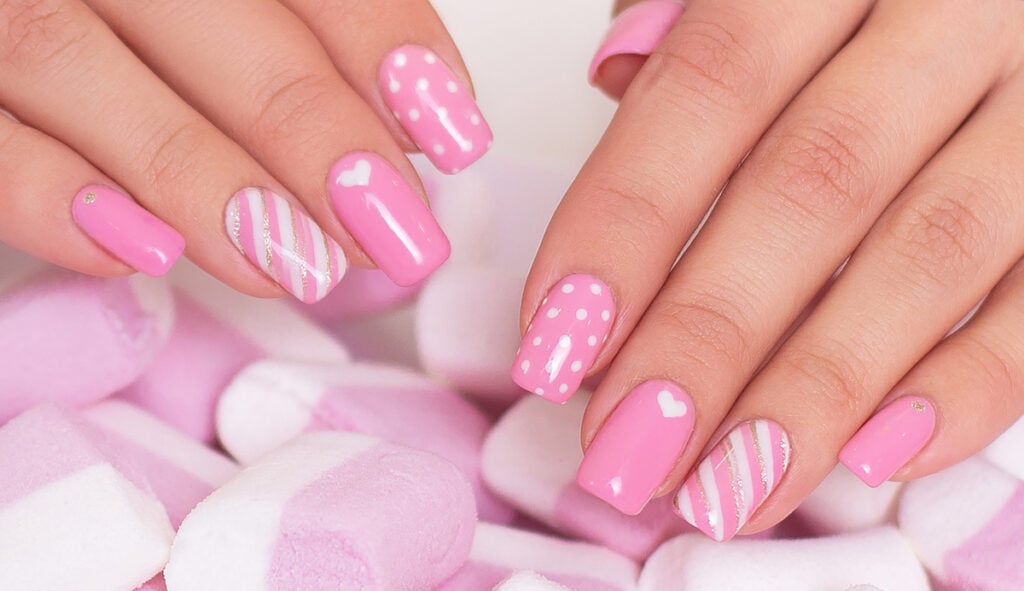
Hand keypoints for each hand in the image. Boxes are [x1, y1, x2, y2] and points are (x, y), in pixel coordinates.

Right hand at [0, 0, 490, 298]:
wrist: (8, 15)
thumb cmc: (132, 20)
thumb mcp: (210, 3)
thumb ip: (300, 30)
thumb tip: (414, 117)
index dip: (383, 42)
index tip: (456, 133)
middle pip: (212, 18)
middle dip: (318, 137)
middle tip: (396, 230)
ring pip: (80, 68)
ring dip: (204, 181)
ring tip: (298, 265)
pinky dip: (53, 201)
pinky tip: (142, 256)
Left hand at [513, 0, 1023, 541]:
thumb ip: (696, 21)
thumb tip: (614, 87)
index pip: (711, 85)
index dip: (624, 221)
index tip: (558, 342)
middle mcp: (951, 11)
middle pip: (813, 185)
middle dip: (708, 335)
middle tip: (627, 447)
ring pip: (931, 250)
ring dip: (816, 390)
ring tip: (727, 488)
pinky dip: (971, 386)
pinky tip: (877, 457)